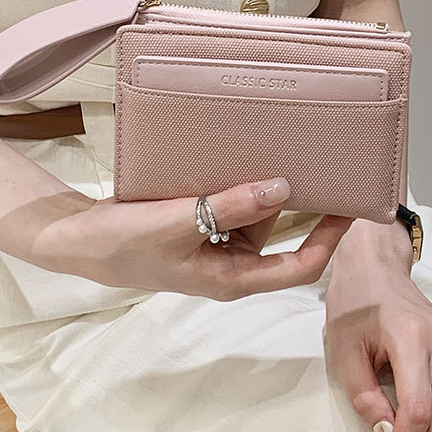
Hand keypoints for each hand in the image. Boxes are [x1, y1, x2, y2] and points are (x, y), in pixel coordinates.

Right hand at [45, 177, 347, 298]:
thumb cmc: (125, 242)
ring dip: (275, 191)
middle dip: (311, 211)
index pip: (299, 268)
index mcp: (232, 279)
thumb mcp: (177, 222)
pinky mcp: (202, 228)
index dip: (330, 241)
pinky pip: (235, 206)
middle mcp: (232, 266)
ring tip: (296, 152)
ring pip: (260, 219)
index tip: (351, 210)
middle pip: (286, 242)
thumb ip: (229, 205)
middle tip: (334, 170)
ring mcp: (217, 248)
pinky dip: (246, 185)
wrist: (80, 241)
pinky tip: (253, 156)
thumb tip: (280, 187)